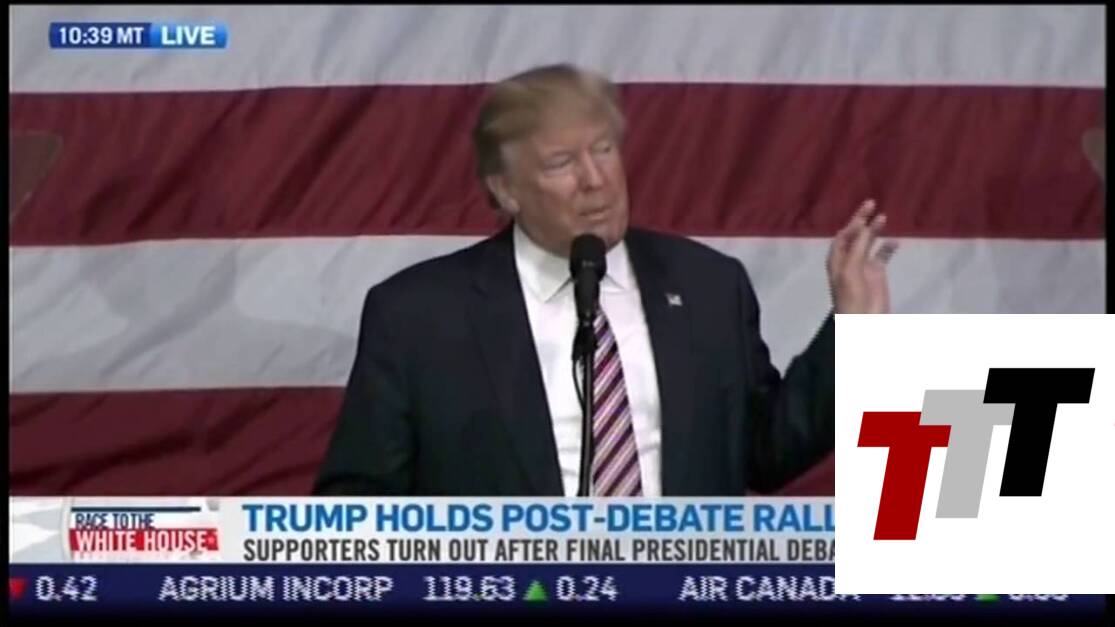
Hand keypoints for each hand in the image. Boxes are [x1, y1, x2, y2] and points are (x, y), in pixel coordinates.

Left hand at [827, 199, 896, 313]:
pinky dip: (888, 247)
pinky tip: (896, 241)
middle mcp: (849, 261)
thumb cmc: (852, 297)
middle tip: (871, 203)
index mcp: (837, 260)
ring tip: (884, 217)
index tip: (863, 215)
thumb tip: (862, 224)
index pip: (842, 236)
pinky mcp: (877, 275)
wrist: (864, 323)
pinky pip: (883, 256)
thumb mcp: (851, 270)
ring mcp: (864, 267)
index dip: (851, 225)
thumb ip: (857, 247)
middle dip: (862, 220)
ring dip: (875, 230)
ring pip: (869, 243)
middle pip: (855, 236)